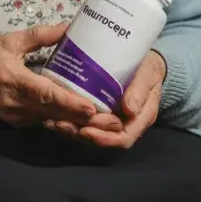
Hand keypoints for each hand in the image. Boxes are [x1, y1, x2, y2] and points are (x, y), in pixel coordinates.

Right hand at [0, 24, 96, 128]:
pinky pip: (43, 121)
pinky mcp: (17, 122)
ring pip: (50, 120)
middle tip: (109, 119)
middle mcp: (16, 103)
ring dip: (74, 122)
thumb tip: (69, 27)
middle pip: (53, 112)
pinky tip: (80, 118)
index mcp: (13, 79)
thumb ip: (40, 35)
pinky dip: (61, 121)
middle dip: (81, 117)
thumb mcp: (11, 40)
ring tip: (101, 121)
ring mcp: (16, 116)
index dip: (69, 102)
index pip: (46, 94)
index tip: (91, 108)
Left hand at [45, 50, 166, 148]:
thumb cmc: (148, 68)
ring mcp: (110, 118)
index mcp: (139, 119)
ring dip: (72, 129)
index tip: (86, 131)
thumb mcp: (148, 75)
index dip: (104, 139)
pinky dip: (70, 119)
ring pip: (91, 131)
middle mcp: (124, 124)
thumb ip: (139, 91)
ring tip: (52, 121)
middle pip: (103, 138)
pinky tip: (54, 113)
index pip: (122, 138)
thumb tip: (129, 110)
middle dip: (81, 134)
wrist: (145, 62)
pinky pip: (85, 120)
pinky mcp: (99, 110)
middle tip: (60, 125)